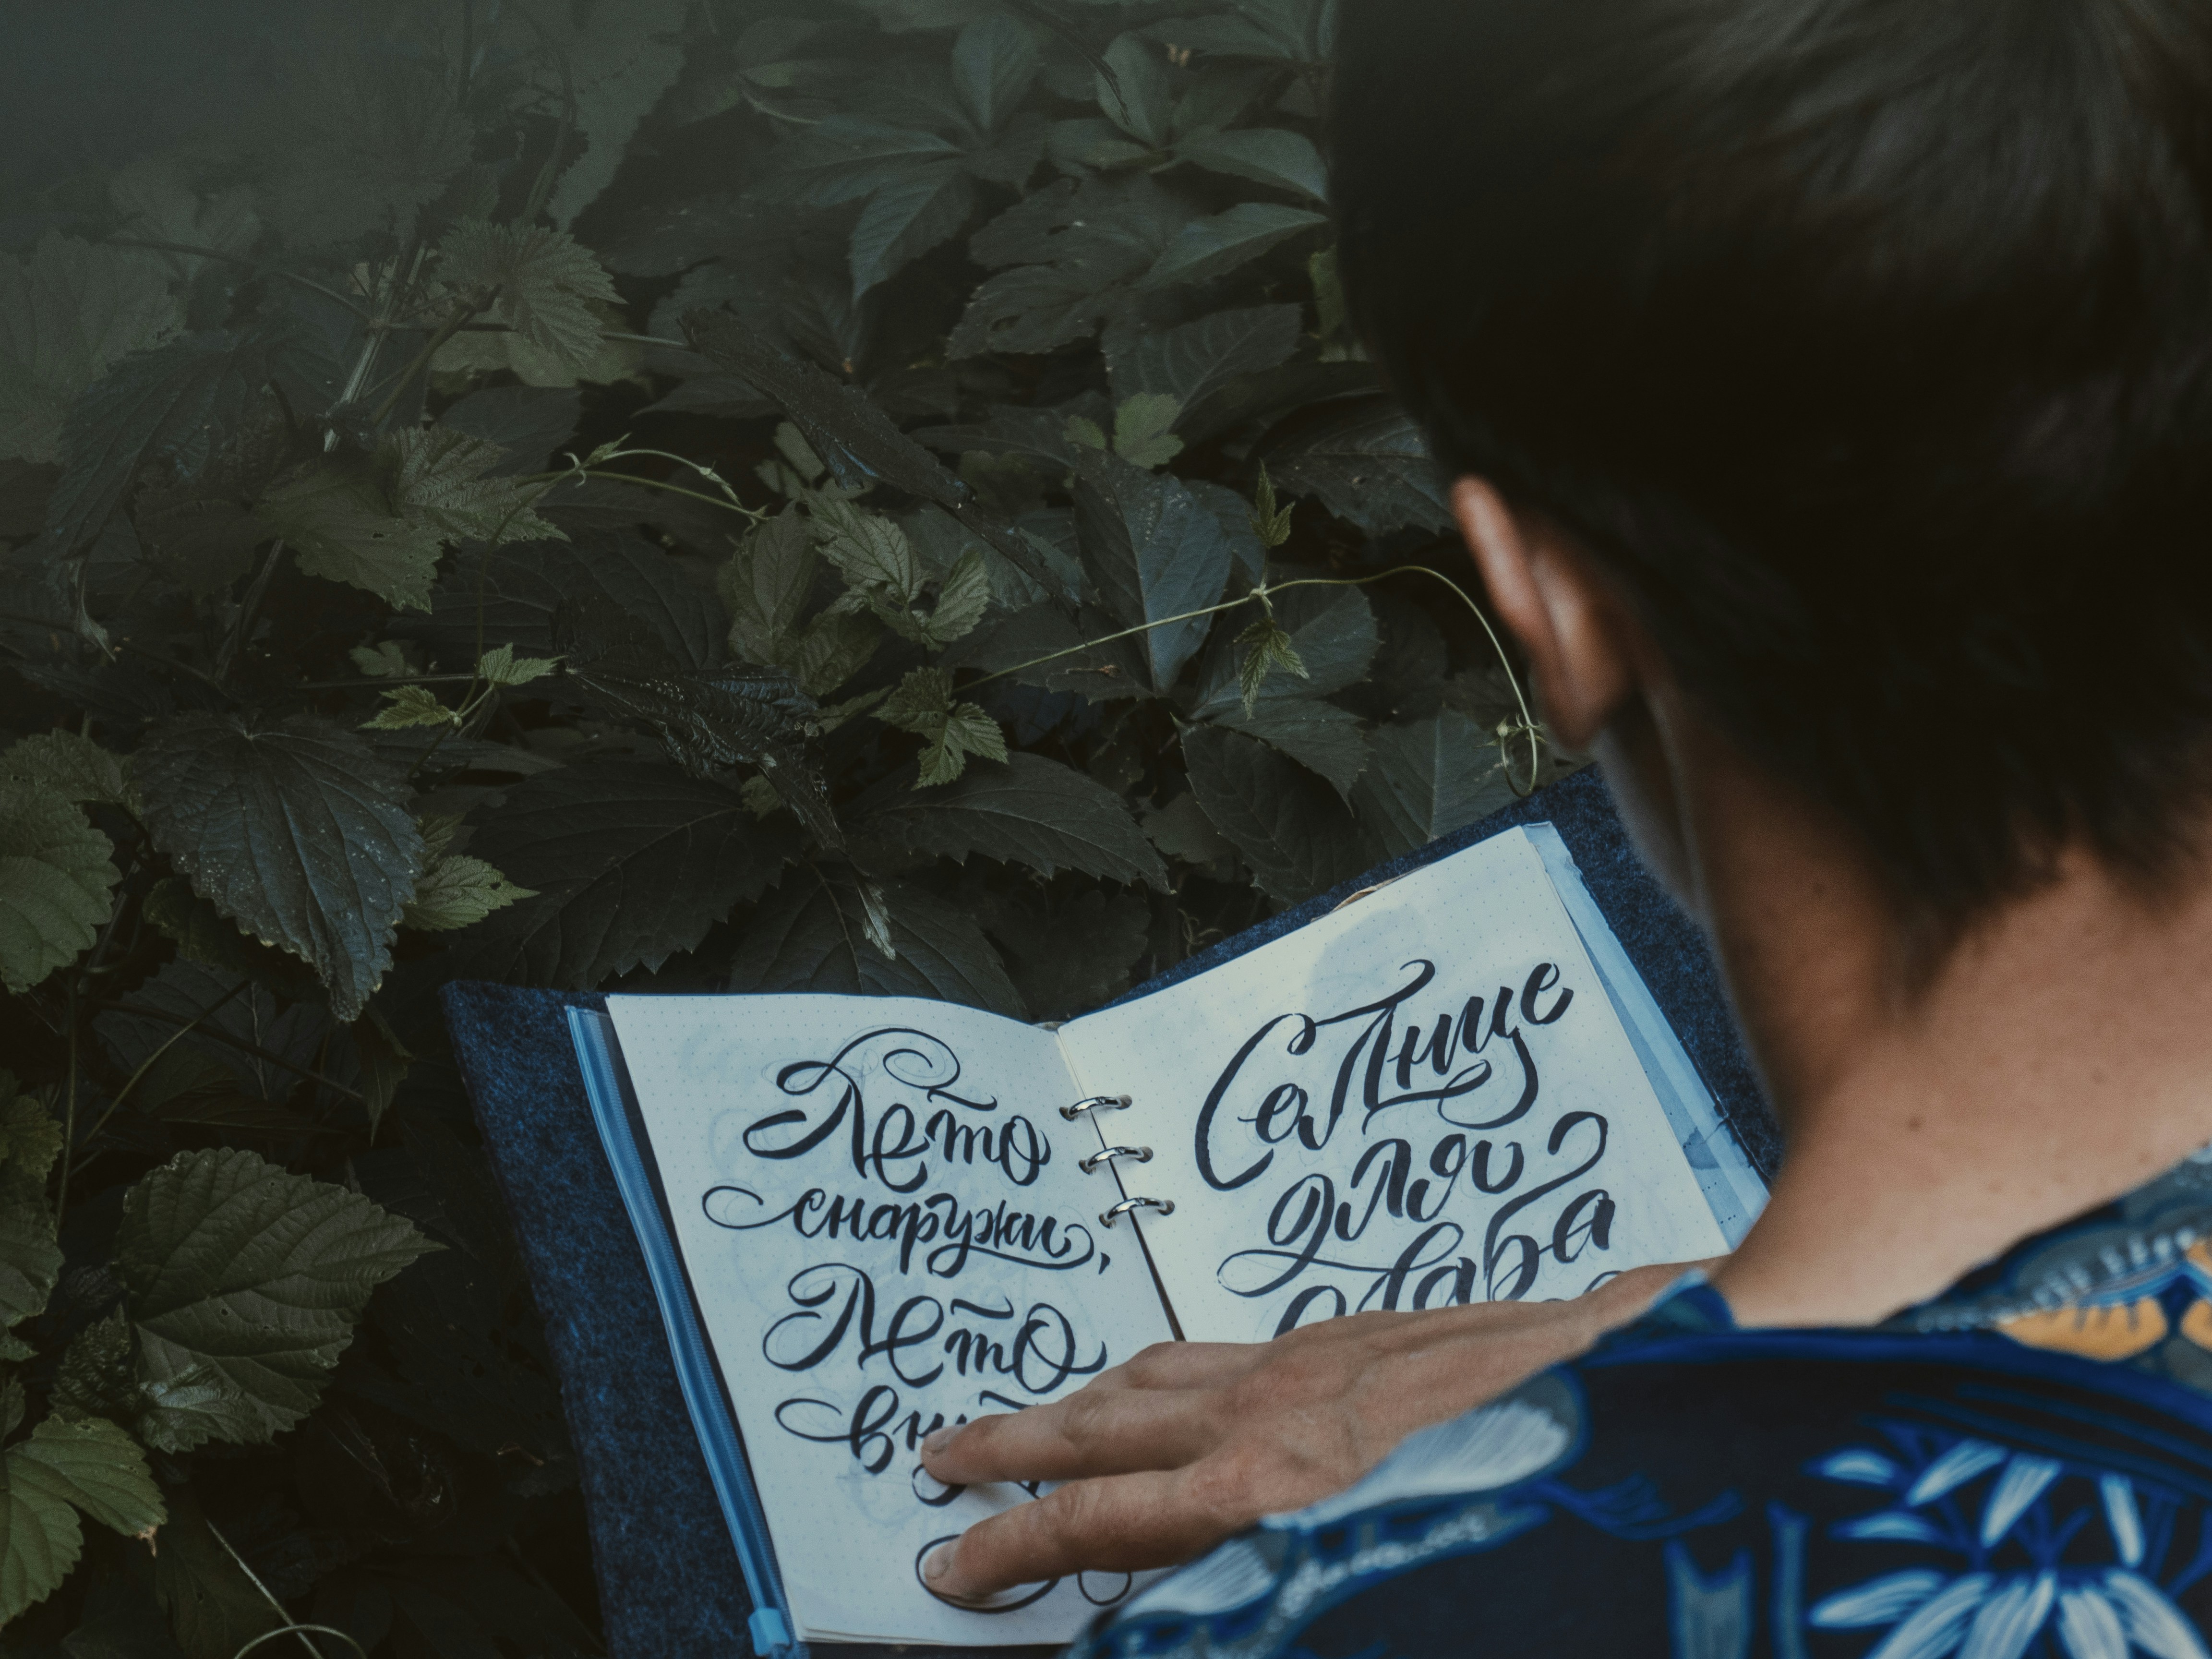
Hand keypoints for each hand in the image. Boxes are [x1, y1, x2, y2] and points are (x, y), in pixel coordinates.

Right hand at [917, 1261, 1705, 1600]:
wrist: (1657, 1368)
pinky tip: (1176, 1380)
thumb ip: (1298, 1596)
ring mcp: (1312, 1360)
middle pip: (1102, 1425)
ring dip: (1081, 1396)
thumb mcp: (1416, 1590)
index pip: (1100, 1522)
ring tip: (1029, 1412)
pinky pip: (1230, 1347)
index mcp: (1273, 1490)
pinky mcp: (1361, 1332)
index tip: (951, 1565)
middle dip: (1010, 1442)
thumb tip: (1232, 1603)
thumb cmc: (1554, 1497)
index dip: (1013, 1547)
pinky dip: (1173, 1368)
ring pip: (1159, 1370)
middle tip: (938, 1454)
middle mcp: (1274, 1412)